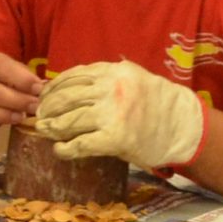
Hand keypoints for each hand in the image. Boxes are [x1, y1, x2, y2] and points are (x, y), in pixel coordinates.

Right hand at [0, 51, 42, 145]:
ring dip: (5, 115)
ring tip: (21, 117)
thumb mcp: (14, 73)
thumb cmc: (4, 82)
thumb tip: (40, 88)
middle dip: (18, 100)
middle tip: (36, 107)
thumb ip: (25, 78)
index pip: (2, 67)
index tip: (38, 89)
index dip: (22, 79)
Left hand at [35, 61, 207, 172]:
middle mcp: (112, 88)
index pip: (75, 75)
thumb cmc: (157, 105)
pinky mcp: (116, 138)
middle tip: (39, 116)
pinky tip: (60, 150)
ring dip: (53, 127)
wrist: (184, 126)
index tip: (44, 96)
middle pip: (67, 97)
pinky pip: (81, 143)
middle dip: (48, 108)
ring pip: (70, 120)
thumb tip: (69, 87)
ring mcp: (113, 113)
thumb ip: (105, 80)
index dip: (54, 87)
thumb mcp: (133, 79)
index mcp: (115, 71)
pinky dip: (66, 148)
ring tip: (45, 131)